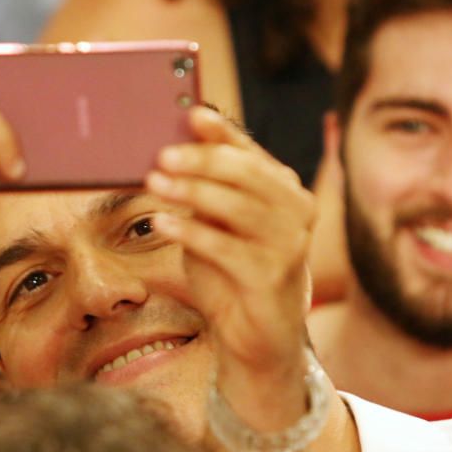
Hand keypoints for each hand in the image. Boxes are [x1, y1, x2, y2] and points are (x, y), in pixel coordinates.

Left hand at [147, 107, 316, 406]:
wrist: (255, 338)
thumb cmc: (231, 275)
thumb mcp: (215, 226)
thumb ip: (203, 194)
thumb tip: (166, 157)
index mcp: (284, 190)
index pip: (251, 152)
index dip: (222, 131)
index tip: (190, 113)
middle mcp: (296, 211)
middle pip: (247, 174)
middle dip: (202, 160)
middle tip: (162, 155)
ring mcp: (289, 244)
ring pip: (239, 207)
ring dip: (192, 192)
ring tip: (155, 183)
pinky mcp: (272, 277)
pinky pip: (227, 247)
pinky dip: (192, 233)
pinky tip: (163, 224)